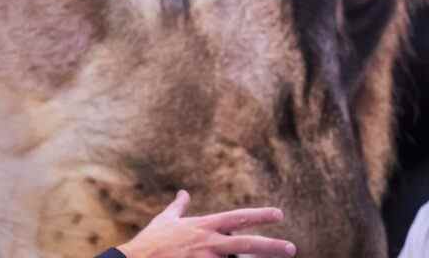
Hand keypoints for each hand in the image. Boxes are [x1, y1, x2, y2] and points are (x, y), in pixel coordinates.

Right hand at [115, 190, 296, 257]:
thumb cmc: (151, 241)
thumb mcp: (165, 220)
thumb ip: (178, 207)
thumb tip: (183, 193)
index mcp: (203, 226)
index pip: (237, 218)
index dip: (259, 216)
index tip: (279, 215)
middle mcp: (208, 242)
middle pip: (245, 243)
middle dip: (270, 246)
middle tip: (291, 248)